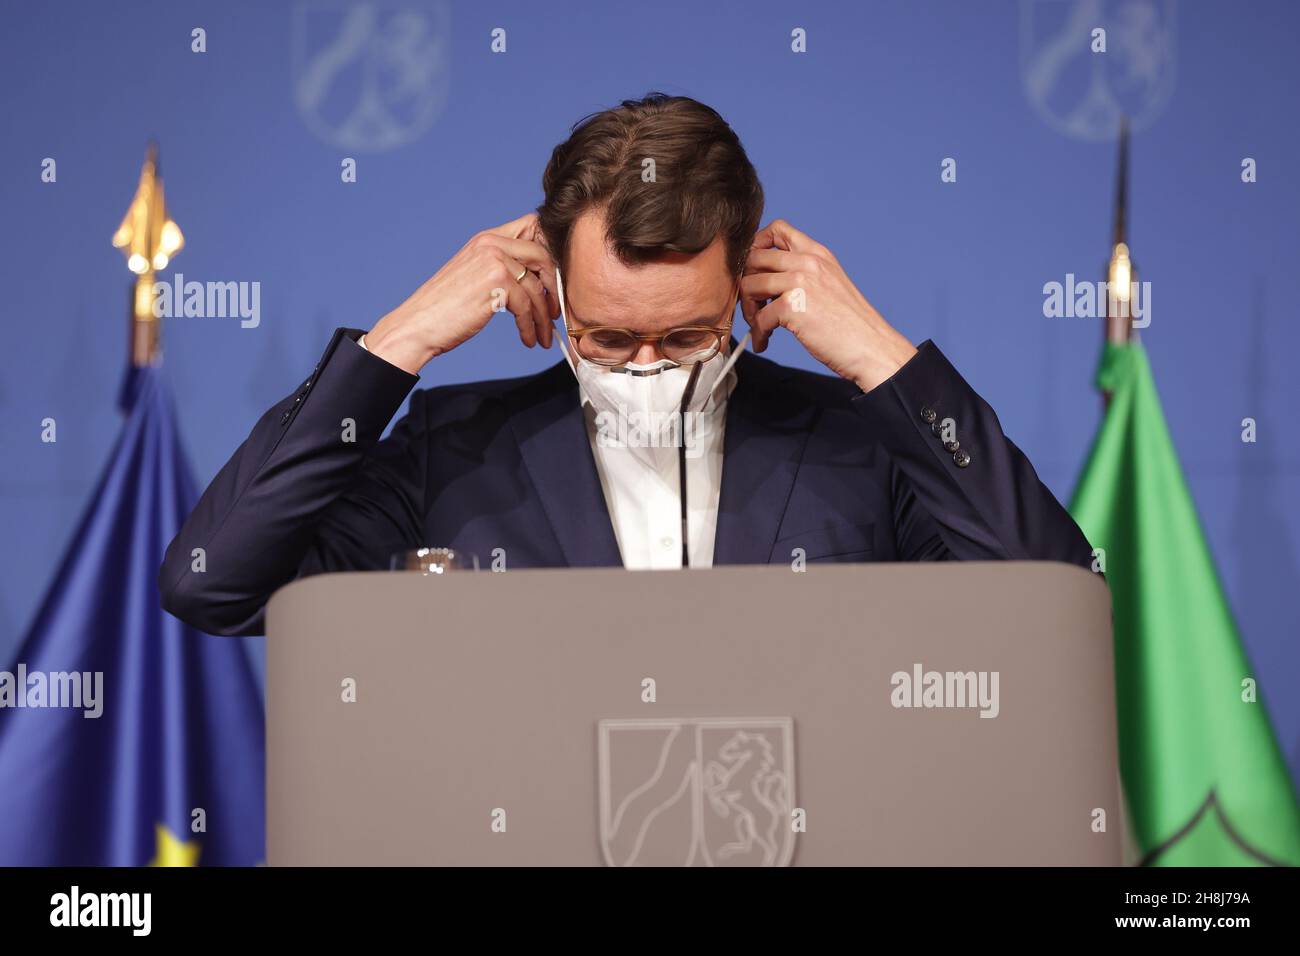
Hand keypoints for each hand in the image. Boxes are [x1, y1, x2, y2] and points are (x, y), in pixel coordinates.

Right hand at [364, 213, 558, 373]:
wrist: (419, 325)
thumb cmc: (447, 307)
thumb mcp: (476, 275)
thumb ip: (503, 266)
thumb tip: (539, 276)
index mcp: (487, 238)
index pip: (534, 226)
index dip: (552, 251)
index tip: (554, 281)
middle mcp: (491, 243)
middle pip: (544, 256)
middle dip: (554, 288)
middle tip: (555, 312)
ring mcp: (493, 260)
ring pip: (536, 288)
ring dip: (543, 318)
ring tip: (543, 336)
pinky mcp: (496, 282)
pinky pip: (526, 306)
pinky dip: (530, 327)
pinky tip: (527, 339)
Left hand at [741, 219, 916, 392]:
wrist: (871, 347)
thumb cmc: (850, 324)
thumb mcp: (830, 283)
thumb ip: (805, 273)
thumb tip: (768, 278)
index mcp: (818, 253)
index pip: (777, 229)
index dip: (756, 246)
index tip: (756, 270)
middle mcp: (809, 262)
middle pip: (753, 258)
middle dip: (745, 283)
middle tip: (753, 306)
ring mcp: (801, 282)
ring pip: (749, 285)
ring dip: (748, 310)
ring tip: (759, 327)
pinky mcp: (793, 307)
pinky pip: (759, 317)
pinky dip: (758, 334)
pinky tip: (765, 342)